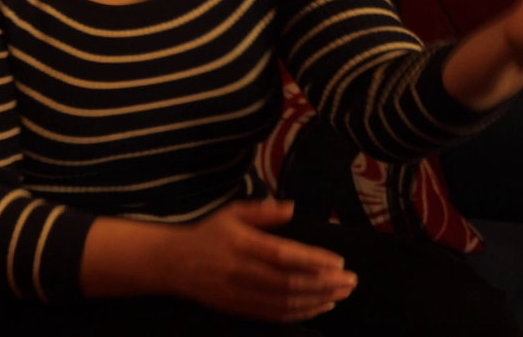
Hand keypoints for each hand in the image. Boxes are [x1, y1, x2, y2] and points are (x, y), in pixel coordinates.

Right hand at [163, 200, 356, 322]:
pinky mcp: (238, 309)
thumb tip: (294, 207)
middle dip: (325, 284)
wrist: (172, 263)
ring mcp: (239, 293)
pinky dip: (301, 313)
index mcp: (241, 243)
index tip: (339, 262)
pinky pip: (275, 315)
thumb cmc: (208, 234)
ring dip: (318, 300)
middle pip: (290, 283)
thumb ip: (263, 212)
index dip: (314, 261)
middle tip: (350, 281)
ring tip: (341, 294)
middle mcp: (240, 270)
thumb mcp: (232, 214)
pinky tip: (320, 306)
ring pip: (286, 302)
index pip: (284, 255)